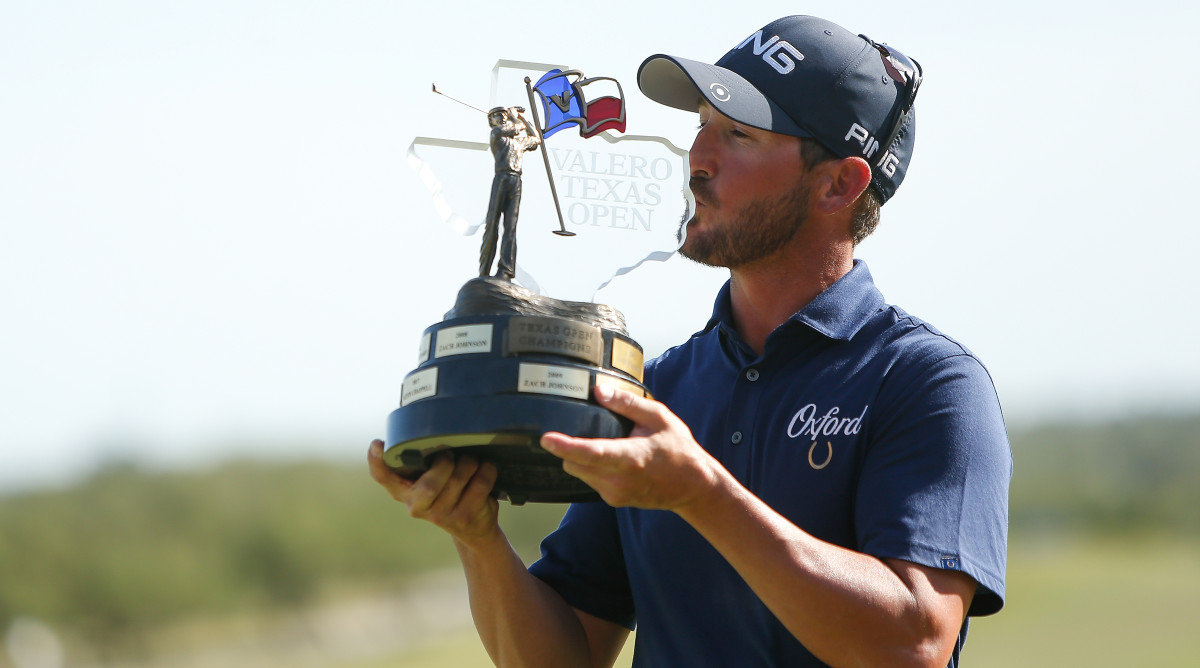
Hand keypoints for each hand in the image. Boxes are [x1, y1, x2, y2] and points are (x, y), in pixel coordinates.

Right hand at [367, 440, 500, 543]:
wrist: (472, 528)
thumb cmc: (449, 491)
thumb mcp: (431, 477)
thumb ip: (423, 460)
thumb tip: (428, 425)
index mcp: (403, 490)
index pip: (383, 476)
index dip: (377, 461)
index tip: (378, 444)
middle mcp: (417, 506)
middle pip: (429, 483)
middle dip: (446, 461)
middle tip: (453, 455)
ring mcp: (440, 515)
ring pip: (458, 477)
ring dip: (470, 463)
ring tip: (472, 462)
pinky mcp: (464, 518)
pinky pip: (480, 484)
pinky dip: (487, 471)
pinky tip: (485, 471)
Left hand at [540, 386, 718, 511]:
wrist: (693, 486)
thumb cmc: (678, 449)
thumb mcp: (659, 418)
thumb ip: (627, 403)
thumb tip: (599, 391)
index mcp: (629, 457)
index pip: (590, 453)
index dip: (565, 446)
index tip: (546, 439)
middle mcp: (618, 479)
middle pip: (574, 463)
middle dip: (569, 448)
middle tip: (579, 430)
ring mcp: (615, 493)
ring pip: (578, 473)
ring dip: (580, 458)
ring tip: (604, 444)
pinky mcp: (614, 500)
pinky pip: (590, 481)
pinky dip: (592, 468)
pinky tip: (611, 459)